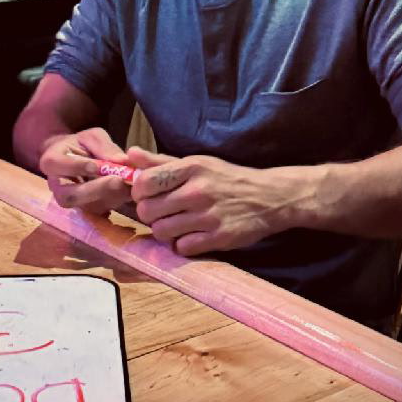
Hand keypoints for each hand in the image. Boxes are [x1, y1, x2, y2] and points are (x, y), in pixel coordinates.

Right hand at [39, 127, 132, 214]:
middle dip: (95, 189)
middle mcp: (56, 186)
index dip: (75, 167)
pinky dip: (115, 202)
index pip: (55, 165)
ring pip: (86, 207)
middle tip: (117, 180)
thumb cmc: (82, 145)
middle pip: (68, 195)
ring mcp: (70, 202)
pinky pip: (99, 211)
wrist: (79, 159)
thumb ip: (104, 146)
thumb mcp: (92, 137)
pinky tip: (127, 191)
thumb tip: (121, 160)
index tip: (96, 165)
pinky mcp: (85, 211)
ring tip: (126, 185)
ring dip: (109, 197)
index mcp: (52, 161)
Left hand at [129, 147, 297, 255]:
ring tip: (175, 224)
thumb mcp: (197, 163)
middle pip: (148, 210)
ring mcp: (208, 216)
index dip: (139, 191)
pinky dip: (182, 245)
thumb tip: (130, 154)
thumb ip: (161, 161)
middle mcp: (198, 191)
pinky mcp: (219, 238)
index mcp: (191, 168)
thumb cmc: (227, 179)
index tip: (146, 194)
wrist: (270, 197)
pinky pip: (182, 247)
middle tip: (160, 212)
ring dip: (164, 231)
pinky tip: (190, 236)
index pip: (145, 182)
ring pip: (161, 231)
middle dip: (149, 213)